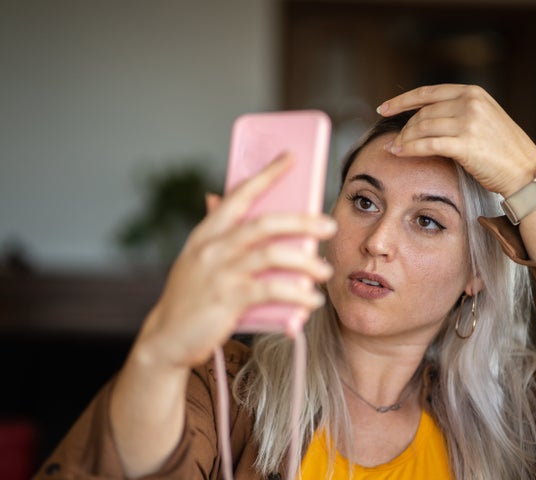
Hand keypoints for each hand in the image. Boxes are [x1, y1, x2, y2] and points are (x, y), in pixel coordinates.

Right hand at [134, 152, 335, 370]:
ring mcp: (220, 273)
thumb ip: (214, 231)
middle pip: (265, 223)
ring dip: (306, 260)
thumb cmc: (190, 298)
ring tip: (325, 270)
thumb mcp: (196, 259)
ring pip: (272, 254)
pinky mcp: (228, 299)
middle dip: (302, 220)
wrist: (166, 338)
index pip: (238, 195)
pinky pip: (271, 289)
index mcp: (207, 234)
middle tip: (329, 224)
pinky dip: (297, 293)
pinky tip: (313, 299)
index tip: (290, 157)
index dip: (266, 175)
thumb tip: (216, 196)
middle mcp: (213, 248)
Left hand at [377, 84, 535, 197]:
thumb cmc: (504, 151)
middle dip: (403, 128)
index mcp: (472, 93)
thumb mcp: (484, 119)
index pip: (428, 92)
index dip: (402, 100)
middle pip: (422, 113)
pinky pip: (427, 144)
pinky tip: (399, 153)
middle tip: (392, 142)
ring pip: (421, 127)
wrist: (525, 172)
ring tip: (393, 149)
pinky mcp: (465, 144)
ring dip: (403, 140)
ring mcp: (468, 122)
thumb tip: (425, 118)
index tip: (384, 108)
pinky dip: (409, 148)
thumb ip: (459, 112)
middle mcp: (470, 102)